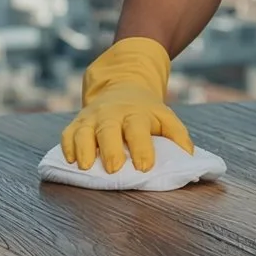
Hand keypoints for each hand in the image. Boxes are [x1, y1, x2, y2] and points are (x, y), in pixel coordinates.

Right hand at [60, 37, 193, 172]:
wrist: (123, 87)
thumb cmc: (145, 112)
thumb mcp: (165, 118)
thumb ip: (178, 136)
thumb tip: (188, 156)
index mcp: (136, 114)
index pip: (138, 129)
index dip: (142, 147)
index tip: (145, 166)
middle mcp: (111, 114)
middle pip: (108, 129)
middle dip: (110, 149)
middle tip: (113, 169)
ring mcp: (92, 118)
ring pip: (83, 131)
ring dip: (83, 148)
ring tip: (85, 167)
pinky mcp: (77, 123)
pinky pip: (68, 133)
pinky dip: (67, 146)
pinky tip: (70, 160)